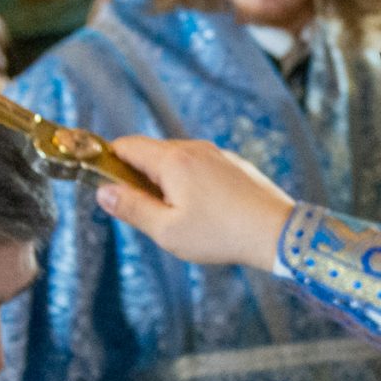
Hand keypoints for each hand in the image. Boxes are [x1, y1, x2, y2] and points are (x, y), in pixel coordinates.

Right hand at [94, 136, 294, 270]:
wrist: (277, 232)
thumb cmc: (221, 235)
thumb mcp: (166, 231)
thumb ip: (131, 208)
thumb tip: (102, 192)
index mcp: (172, 160)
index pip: (126, 146)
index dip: (108, 162)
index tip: (105, 185)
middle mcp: (194, 148)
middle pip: (151, 152)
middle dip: (138, 177)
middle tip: (146, 212)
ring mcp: (217, 154)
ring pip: (177, 161)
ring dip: (166, 182)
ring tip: (179, 218)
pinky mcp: (234, 165)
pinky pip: (201, 167)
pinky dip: (191, 183)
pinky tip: (205, 213)